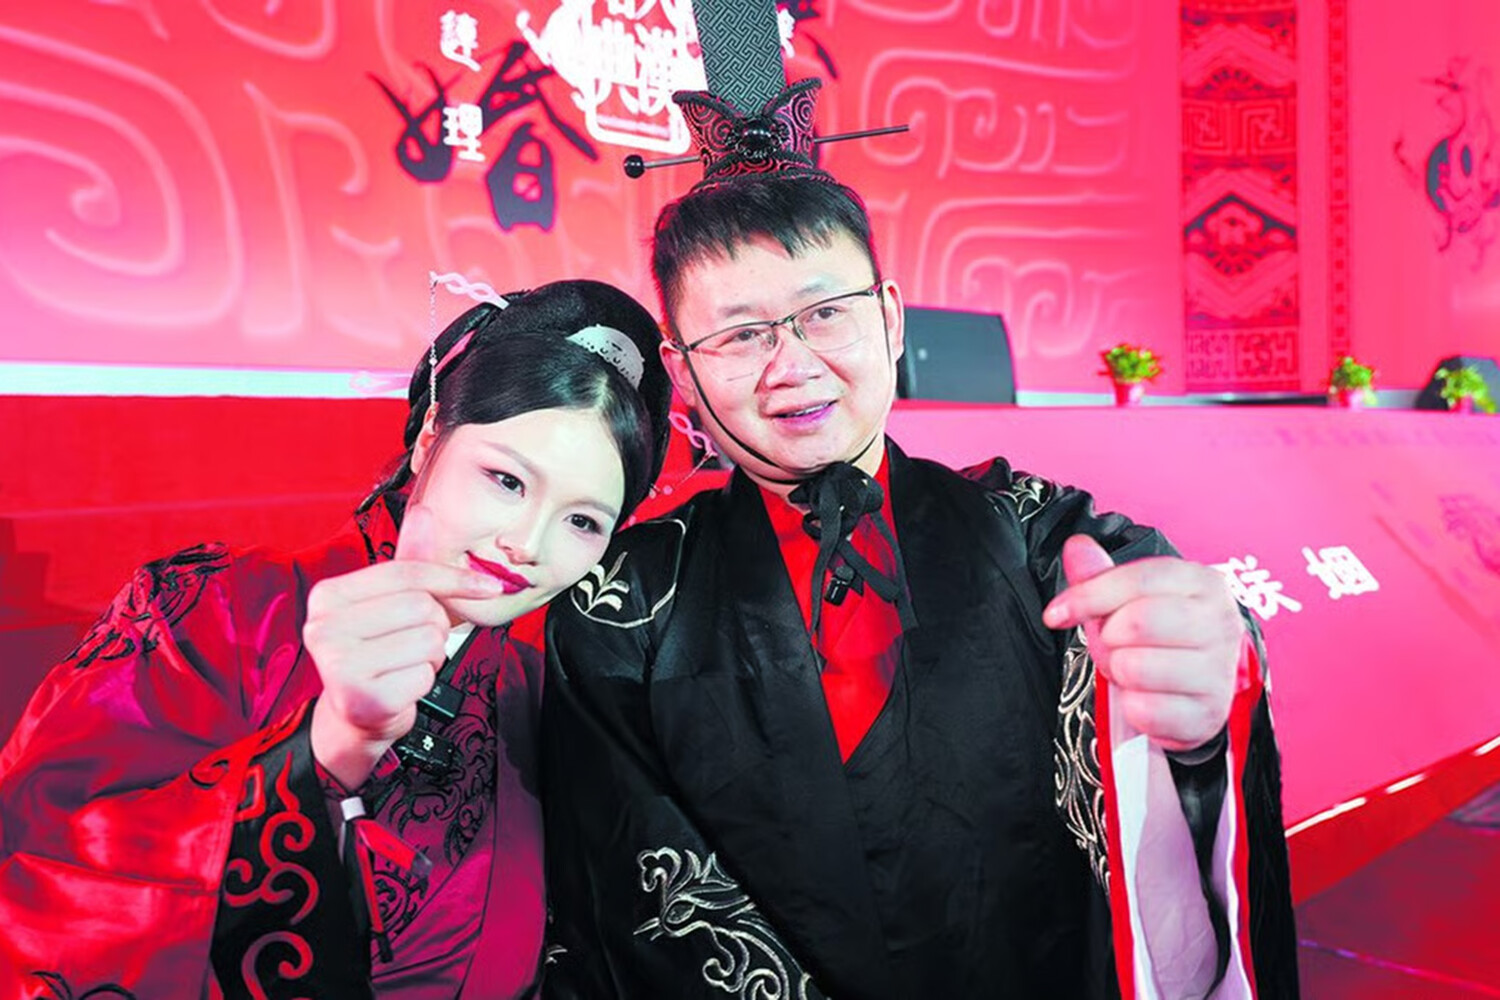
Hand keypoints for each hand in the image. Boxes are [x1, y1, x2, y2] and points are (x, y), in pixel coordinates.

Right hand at [306, 505, 504, 787]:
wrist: (355, 715)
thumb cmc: (378, 652)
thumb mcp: (393, 602)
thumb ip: (411, 560)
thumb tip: (425, 512)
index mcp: (328, 596)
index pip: (408, 573)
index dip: (454, 579)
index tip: (488, 587)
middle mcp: (322, 627)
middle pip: (422, 607)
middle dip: (434, 627)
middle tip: (412, 644)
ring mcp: (337, 665)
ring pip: (428, 641)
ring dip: (430, 656)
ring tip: (404, 664)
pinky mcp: (362, 698)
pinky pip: (424, 675)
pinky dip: (424, 682)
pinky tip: (401, 687)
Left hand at [1042, 535, 1242, 752]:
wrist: (1194, 691)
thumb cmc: (1158, 638)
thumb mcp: (1129, 600)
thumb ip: (1100, 574)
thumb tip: (1077, 546)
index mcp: (1202, 583)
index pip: (1137, 579)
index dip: (1088, 596)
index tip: (1055, 614)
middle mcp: (1220, 624)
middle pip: (1138, 622)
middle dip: (1109, 638)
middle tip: (1114, 646)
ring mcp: (1219, 672)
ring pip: (1136, 667)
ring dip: (1119, 672)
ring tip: (1131, 671)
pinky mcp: (1208, 715)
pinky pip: (1144, 710)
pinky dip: (1131, 707)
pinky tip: (1144, 698)